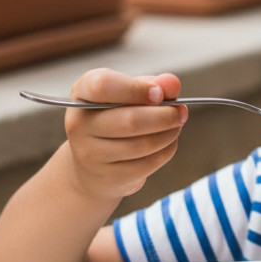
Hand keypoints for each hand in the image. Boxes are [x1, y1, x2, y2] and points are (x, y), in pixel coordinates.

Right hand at [63, 69, 186, 201]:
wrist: (93, 164)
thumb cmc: (115, 118)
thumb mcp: (128, 94)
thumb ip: (151, 84)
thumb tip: (172, 84)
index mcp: (82, 92)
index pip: (103, 85)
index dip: (136, 89)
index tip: (159, 94)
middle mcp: (79, 123)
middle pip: (130, 120)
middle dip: (165, 115)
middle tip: (181, 112)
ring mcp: (90, 154)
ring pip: (142, 144)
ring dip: (169, 133)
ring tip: (176, 125)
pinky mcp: (108, 177)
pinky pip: (147, 163)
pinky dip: (166, 150)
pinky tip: (167, 142)